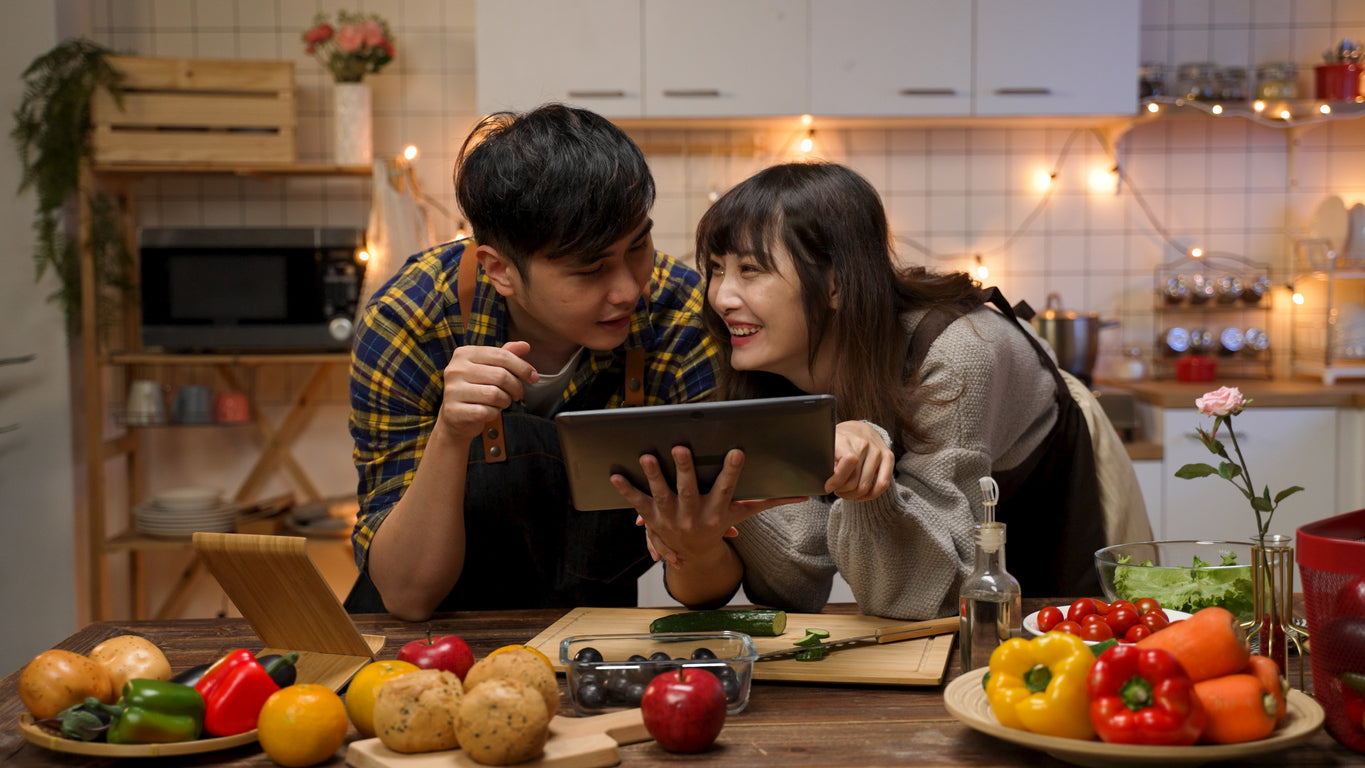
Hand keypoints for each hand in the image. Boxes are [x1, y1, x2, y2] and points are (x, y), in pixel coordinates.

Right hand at [436, 340, 537, 442]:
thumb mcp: (490, 368)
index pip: (501, 355)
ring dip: (505, 401)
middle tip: (517, 394)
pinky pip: (485, 412)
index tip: (533, 377)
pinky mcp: (454, 411)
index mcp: (464, 354)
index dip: (522, 367)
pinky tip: (490, 411)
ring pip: (494, 394)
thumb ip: (506, 355)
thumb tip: (525, 346)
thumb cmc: (476, 388)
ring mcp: (452, 391)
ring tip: (502, 402)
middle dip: (516, 387)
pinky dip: (493, 413)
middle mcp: (455, 369)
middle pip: (500, 375)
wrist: (455, 416)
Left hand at [612, 446, 801, 566]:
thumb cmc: (719, 526)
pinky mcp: (652, 517)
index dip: (732, 471)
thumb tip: (804, 493)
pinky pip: (637, 502)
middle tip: (681, 448)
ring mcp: (670, 517)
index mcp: (716, 511)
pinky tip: (614, 474)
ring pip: (661, 494)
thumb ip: (770, 501)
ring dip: (653, 475)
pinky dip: (625, 489)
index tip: (737, 451)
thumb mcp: (744, 514)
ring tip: (647, 456)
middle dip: (684, 470)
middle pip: (688, 490)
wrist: (693, 556)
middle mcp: (692, 515)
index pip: (726, 488)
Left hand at [825, 421, 893, 500]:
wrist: (858, 428)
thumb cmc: (839, 442)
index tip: (828, 486)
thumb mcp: (827, 447)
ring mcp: (878, 450)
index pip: (848, 461)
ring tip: (845, 492)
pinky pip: (883, 484)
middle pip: (854, 480)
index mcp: (846, 438)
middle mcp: (864, 443)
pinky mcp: (888, 456)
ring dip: (852, 494)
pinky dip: (870, 495)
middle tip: (836, 490)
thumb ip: (827, 462)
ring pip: (866, 486)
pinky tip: (860, 496)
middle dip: (842, 490)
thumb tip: (831, 480)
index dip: (837, 479)